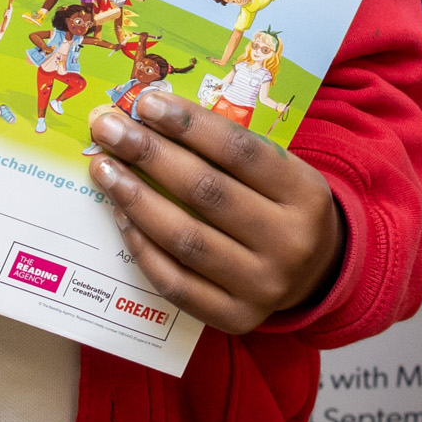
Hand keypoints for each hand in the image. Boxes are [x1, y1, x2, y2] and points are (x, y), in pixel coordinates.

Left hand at [87, 82, 347, 332]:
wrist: (316, 273)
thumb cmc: (282, 206)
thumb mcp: (279, 171)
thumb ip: (227, 150)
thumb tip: (150, 117)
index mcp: (305, 194)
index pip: (239, 151)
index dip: (188, 124)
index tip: (146, 103)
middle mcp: (289, 242)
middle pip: (206, 192)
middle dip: (150, 155)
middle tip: (109, 130)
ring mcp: (263, 286)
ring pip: (185, 239)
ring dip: (136, 199)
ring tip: (104, 170)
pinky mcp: (236, 318)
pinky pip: (176, 282)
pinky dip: (142, 247)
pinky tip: (120, 215)